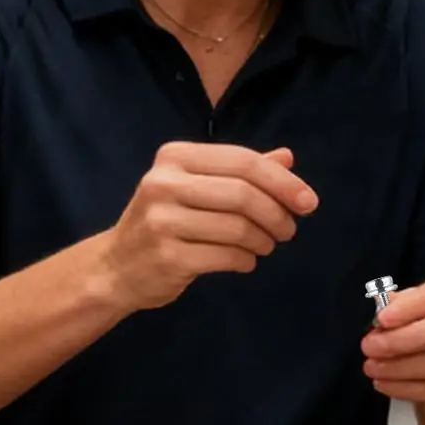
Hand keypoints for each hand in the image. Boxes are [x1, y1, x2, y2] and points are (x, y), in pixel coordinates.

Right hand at [99, 142, 316, 311]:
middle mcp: (164, 184)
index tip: (308, 202)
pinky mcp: (168, 257)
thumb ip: (238, 172)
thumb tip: (286, 158)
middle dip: (277, 214)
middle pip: (243, 194)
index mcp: (174, 157)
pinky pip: (227, 256)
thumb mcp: (194, 186)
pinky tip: (245, 261)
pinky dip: (246, 260)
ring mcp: (162, 222)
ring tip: (265, 246)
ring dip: (264, 240)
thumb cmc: (164, 222)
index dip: (283, 182)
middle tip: (288, 230)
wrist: (116, 267)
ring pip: (238, 228)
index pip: (242, 161)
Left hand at [361, 274, 424, 422]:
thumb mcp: (421, 308)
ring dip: (401, 367)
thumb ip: (401, 304)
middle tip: (370, 347)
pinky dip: (410, 389)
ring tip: (372, 367)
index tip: (381, 320)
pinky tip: (386, 385)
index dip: (410, 307)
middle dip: (403, 339)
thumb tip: (380, 307)